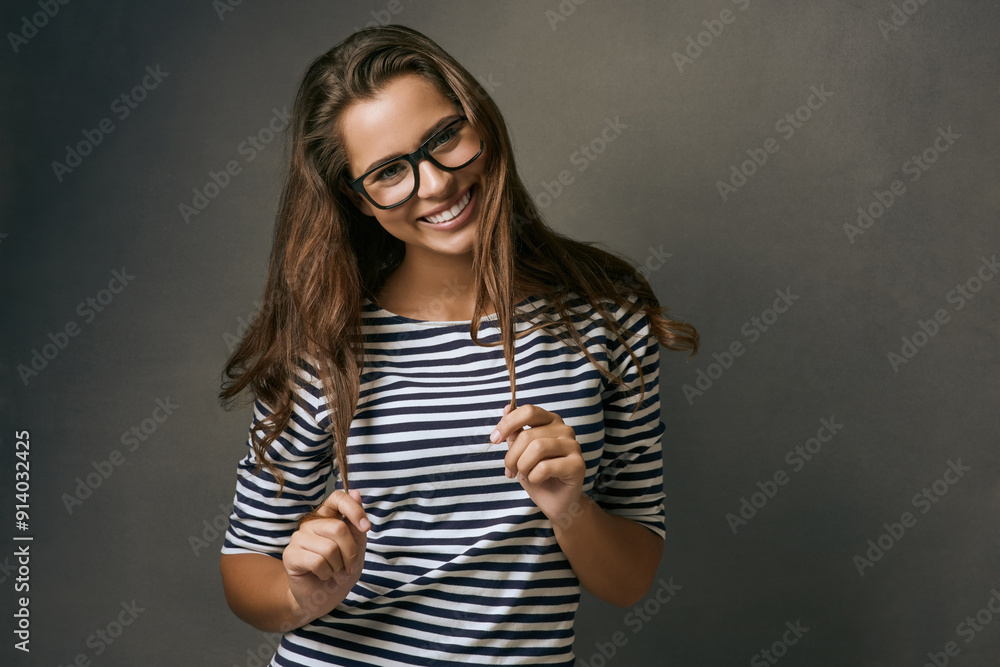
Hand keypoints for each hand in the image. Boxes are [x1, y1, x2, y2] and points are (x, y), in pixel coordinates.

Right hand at [283, 489, 369, 621]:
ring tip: (334, 572)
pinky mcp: (290, 555)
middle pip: (338, 528)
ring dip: (338, 567)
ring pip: (329, 548)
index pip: (337, 497)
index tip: (366, 527)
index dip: (354, 509)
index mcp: (327, 516)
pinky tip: (322, 576)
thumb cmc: (341, 570)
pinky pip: (317, 562)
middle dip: (350, 553)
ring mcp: (298, 538)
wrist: (323, 598)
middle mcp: (311, 523)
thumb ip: (356, 522)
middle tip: (349, 566)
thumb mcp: (357, 546)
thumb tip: (355, 492)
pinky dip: (327, 574)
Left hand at [492, 403, 585, 522]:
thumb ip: (515, 432)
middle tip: (510, 470)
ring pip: (537, 448)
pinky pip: (546, 466)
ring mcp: (573, 446)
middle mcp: (564, 429)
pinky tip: (538, 480)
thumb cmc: (538, 475)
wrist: (556, 502)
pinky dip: (534, 476)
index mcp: (551, 421)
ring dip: (523, 466)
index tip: (494, 439)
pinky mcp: (578, 464)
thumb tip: (506, 408)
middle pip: (528, 434)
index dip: (508, 423)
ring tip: (524, 475)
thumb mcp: (520, 453)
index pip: (528, 411)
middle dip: (512, 456)